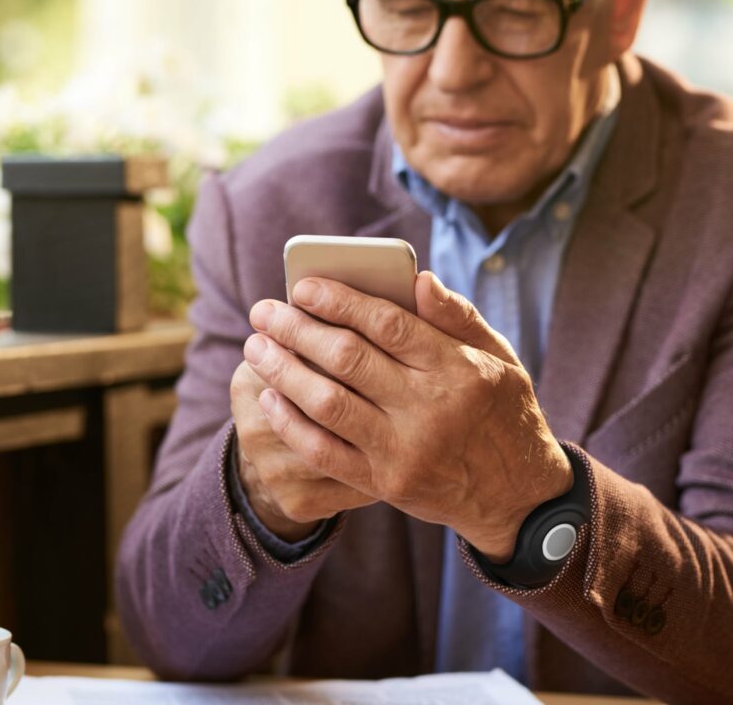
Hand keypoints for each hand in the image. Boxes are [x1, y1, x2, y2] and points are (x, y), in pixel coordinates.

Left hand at [243, 271, 572, 561]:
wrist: (517, 496)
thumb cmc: (504, 412)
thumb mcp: (500, 357)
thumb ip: (458, 317)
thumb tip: (417, 279)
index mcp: (457, 368)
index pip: (387, 323)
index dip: (338, 300)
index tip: (301, 286)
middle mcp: (429, 408)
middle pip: (347, 359)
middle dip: (296, 330)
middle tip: (263, 311)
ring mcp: (405, 450)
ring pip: (328, 403)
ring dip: (283, 371)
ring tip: (256, 347)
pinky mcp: (385, 483)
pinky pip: (325, 452)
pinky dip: (291, 423)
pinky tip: (270, 398)